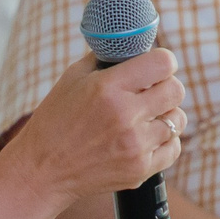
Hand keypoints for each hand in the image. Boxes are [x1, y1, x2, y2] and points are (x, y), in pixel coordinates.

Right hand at [0, 50, 186, 207]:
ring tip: (146, 118)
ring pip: (178, 120)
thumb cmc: (54, 121)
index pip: (163, 63)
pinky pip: (173, 148)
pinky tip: (146, 139)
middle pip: (176, 90)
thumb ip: (105, 60)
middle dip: (166, 86)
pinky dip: (164, 141)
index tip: (155, 68)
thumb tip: (132, 47)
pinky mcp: (139, 170)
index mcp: (107, 88)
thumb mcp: (72, 78)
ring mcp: (135, 146)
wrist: (42, 171)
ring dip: (166, 115)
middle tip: (151, 92)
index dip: (163, 62)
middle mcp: (125, 116)